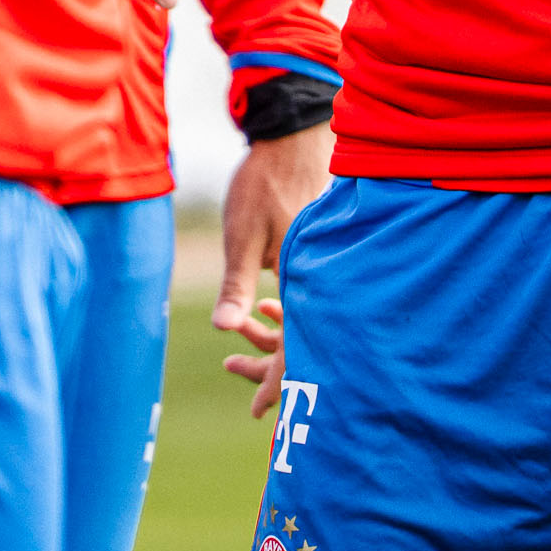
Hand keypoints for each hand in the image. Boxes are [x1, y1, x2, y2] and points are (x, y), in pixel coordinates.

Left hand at [218, 124, 328, 418]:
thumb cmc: (265, 180)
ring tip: (240, 358)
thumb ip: (237, 284)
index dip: (278, 384)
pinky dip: (288, 315)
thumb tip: (224, 329)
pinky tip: (264, 313)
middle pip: (306, 341)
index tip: (260, 415)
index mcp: (307, 278)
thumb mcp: (244, 233)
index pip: (297, 348)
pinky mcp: (324, 252)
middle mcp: (323, 276)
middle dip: (277, 372)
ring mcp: (326, 264)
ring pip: (308, 320)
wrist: (295, 135)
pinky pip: (311, 296)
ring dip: (277, 342)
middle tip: (249, 396)